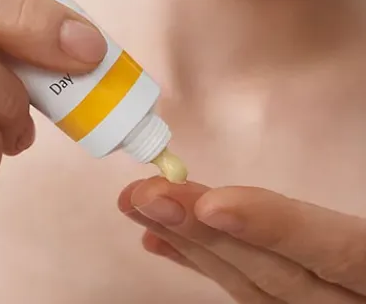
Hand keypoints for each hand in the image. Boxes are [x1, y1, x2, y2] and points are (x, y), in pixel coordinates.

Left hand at [119, 177, 365, 302]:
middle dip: (206, 234)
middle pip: (278, 276)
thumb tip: (254, 196)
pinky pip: (251, 292)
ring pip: (255, 287)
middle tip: (144, 193)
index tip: (213, 205)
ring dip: (190, 244)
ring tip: (140, 206)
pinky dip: (204, 263)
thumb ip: (346, 230)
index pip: (341, 253)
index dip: (276, 229)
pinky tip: (162, 240)